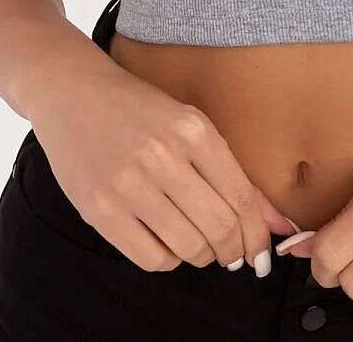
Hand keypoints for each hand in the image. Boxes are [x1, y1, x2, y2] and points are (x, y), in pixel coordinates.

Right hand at [29, 57, 297, 273]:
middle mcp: (163, 156)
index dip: (256, 234)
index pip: (241, 197)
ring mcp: (129, 184)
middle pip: (219, 227)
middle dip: (232, 250)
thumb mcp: (190, 125)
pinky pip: (151, 257)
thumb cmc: (139, 109)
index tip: (259, 252)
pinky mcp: (100, 209)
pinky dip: (168, 260)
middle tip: (231, 255)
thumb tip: (278, 225)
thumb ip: (233, 174)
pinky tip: (166, 243)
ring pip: (188, 247)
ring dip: (202, 256)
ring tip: (199, 247)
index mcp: (193, 129)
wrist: (74, 93)